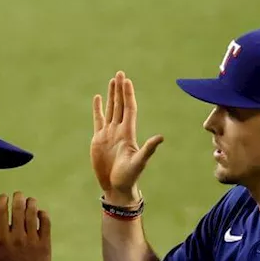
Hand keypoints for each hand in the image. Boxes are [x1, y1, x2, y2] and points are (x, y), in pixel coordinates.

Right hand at [0, 192, 51, 260]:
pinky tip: (38, 213)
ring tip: (29, 201)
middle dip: (18, 197)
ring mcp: (32, 240)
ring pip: (32, 212)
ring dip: (30, 202)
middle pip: (18, 208)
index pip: (1, 211)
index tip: (4, 198)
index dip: (2, 199)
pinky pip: (45, 221)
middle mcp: (17, 238)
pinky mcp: (45, 243)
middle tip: (18, 195)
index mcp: (2, 239)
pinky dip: (42, 213)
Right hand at [91, 72, 162, 205]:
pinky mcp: (98, 139)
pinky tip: (98, 98)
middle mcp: (119, 130)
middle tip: (120, 73)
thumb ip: (149, 149)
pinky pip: (98, 120)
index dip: (128, 95)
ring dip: (111, 95)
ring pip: (110, 109)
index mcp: (128, 133)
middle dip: (120, 89)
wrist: (116, 187)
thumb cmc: (129, 177)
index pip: (128, 109)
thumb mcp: (139, 162)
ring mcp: (108, 134)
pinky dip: (98, 109)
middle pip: (120, 105)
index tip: (127, 81)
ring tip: (112, 80)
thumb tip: (161, 137)